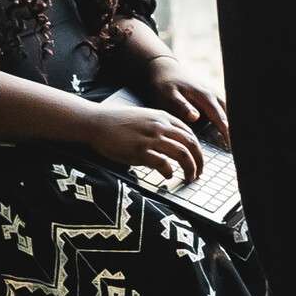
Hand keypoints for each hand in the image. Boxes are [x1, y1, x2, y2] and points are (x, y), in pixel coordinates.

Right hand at [83, 101, 204, 186]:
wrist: (95, 122)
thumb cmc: (116, 122)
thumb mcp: (143, 117)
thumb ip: (158, 127)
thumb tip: (171, 142)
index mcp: (162, 117)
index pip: (190, 133)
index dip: (197, 149)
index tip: (197, 159)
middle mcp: (160, 126)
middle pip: (191, 144)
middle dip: (199, 160)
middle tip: (199, 173)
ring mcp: (151, 139)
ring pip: (183, 154)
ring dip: (190, 168)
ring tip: (189, 178)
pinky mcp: (140, 151)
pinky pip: (163, 163)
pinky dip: (169, 171)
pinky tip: (168, 175)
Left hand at [140, 53, 230, 147]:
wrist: (164, 69)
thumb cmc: (164, 85)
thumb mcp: (168, 96)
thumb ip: (182, 106)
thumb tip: (196, 117)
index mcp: (205, 97)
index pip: (221, 118)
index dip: (227, 133)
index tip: (232, 148)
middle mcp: (213, 95)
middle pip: (229, 116)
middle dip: (235, 131)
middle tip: (239, 150)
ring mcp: (214, 94)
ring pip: (228, 112)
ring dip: (233, 125)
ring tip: (236, 143)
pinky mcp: (211, 96)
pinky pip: (223, 109)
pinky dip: (226, 120)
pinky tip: (225, 130)